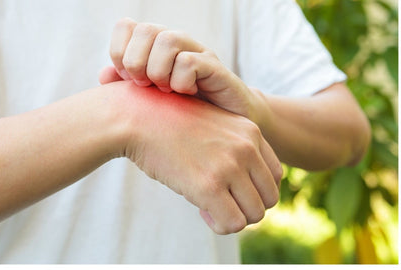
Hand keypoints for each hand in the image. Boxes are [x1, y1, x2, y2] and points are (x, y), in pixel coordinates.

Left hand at [100, 18, 270, 126]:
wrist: (224, 125)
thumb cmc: (182, 111)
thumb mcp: (149, 101)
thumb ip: (126, 87)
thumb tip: (104, 74)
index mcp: (155, 47)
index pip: (127, 27)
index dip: (120, 52)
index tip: (127, 79)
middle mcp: (176, 44)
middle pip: (146, 29)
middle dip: (136, 62)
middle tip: (144, 86)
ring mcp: (197, 53)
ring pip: (168, 40)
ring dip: (158, 70)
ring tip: (164, 91)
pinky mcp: (216, 68)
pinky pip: (190, 62)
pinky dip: (180, 81)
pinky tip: (185, 95)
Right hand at [117, 81, 281, 233]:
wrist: (138, 117)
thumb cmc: (169, 123)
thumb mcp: (212, 126)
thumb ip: (233, 148)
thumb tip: (241, 185)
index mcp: (250, 131)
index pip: (276, 175)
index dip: (255, 189)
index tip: (231, 188)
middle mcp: (246, 147)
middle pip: (269, 197)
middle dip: (247, 206)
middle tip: (222, 202)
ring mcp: (229, 166)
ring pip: (255, 214)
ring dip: (234, 216)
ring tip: (210, 205)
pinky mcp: (209, 186)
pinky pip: (233, 223)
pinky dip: (220, 224)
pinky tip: (201, 209)